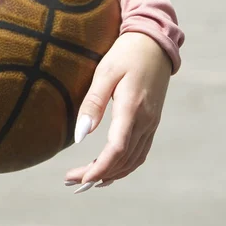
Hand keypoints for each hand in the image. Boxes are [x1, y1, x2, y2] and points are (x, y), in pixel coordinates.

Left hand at [64, 32, 171, 192]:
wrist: (155, 43)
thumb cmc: (125, 54)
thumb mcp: (105, 72)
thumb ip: (93, 103)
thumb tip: (80, 135)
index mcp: (132, 109)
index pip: (116, 149)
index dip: (99, 168)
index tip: (81, 180)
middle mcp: (145, 122)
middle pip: (122, 160)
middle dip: (97, 175)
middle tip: (70, 181)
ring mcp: (151, 124)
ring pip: (132, 161)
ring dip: (109, 175)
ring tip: (84, 181)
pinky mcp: (151, 123)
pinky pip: (138, 153)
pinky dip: (123, 167)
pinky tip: (107, 171)